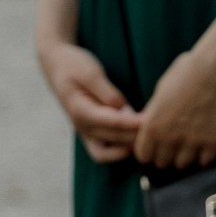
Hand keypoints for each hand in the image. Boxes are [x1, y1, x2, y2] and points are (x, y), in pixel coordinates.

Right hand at [35, 35, 142, 163]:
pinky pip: (104, 151)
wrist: (56, 64)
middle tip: (159, 130)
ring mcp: (84, 131)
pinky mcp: (89, 131)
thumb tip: (124, 110)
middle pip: (114, 139)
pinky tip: (136, 139)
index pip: (112, 122)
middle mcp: (81, 126)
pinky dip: (119, 150)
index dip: (133, 124)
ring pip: (108, 152)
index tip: (152, 121)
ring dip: (128, 147)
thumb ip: (107, 93)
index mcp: (80, 110)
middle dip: (136, 136)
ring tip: (148, 139)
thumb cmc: (73, 65)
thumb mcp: (91, 72)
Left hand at [131, 42, 215, 171]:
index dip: (148, 152)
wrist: (215, 69)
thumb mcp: (161, 91)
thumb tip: (152, 123)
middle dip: (165, 155)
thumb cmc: (186, 71)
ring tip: (189, 147)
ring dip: (184, 157)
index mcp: (153, 124)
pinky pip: (204, 161)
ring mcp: (191, 141)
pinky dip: (204, 156)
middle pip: (161, 162)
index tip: (154, 148)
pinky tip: (205, 146)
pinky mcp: (212, 141)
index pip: (143, 155)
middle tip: (172, 147)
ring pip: (182, 164)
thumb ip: (155, 113)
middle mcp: (169, 137)